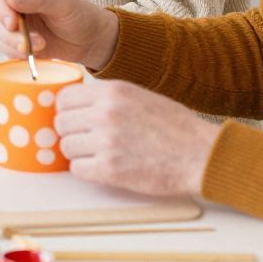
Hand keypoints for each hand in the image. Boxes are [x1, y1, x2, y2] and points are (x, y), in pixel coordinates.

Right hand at [0, 0, 119, 67]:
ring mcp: (15, 25)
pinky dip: (16, 54)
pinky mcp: (17, 43)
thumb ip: (36, 0)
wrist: (90, 40)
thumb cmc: (80, 14)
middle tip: (26, 42)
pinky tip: (35, 53)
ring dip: (14, 45)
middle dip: (7, 32)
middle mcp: (14, 5)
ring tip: (40, 46)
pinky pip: (5, 49)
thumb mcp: (62, 3)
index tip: (12, 22)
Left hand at [54, 80, 221, 195]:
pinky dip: (86, 170)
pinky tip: (103, 167)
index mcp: (113, 91)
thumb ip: (108, 99)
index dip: (66, 110)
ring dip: (77, 153)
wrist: (201, 155)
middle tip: (86, 140)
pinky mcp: (109, 169)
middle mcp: (105, 113)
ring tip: (98, 154)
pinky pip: (76, 169)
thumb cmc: (175, 128)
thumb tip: (76, 106)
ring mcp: (106, 141)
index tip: (73, 119)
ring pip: (65, 147)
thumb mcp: (140, 97)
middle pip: (61, 123)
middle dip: (70, 133)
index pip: (64, 97)